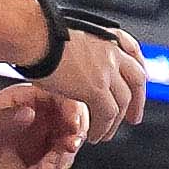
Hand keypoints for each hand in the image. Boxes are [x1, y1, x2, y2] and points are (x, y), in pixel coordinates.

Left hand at [0, 85, 92, 168]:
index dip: (75, 112)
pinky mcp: (35, 159)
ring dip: (61, 160)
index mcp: (25, 99)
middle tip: (65, 151)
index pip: (62, 97)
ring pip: (68, 146)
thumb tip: (30, 112)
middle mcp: (36, 116)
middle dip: (74, 138)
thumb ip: (2, 119)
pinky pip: (56, 164)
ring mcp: (37, 138)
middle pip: (73, 122)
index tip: (74, 129)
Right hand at [24, 4, 149, 139]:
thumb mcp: (67, 36)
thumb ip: (80, 48)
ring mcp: (106, 70)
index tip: (136, 87)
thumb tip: (73, 57)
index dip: (138, 71)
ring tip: (106, 134)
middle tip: (133, 118)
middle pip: (137, 80)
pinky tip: (96, 135)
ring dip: (116, 122)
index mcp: (106, 37)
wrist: (31, 34)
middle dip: (138, 101)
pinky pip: (108, 113)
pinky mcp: (96, 87)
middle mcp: (111, 52)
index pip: (133, 53)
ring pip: (123, 101)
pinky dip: (103, 127)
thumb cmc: (37, 32)